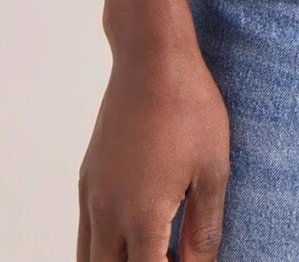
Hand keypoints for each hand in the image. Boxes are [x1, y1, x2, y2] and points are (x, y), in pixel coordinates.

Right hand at [77, 40, 230, 261]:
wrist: (150, 56)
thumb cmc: (188, 107)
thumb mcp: (212, 170)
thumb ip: (204, 229)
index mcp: (141, 216)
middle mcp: (107, 212)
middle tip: (173, 257)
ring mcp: (92, 194)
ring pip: (89, 258)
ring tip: (156, 250)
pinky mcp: (87, 177)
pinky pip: (86, 231)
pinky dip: (104, 246)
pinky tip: (137, 230)